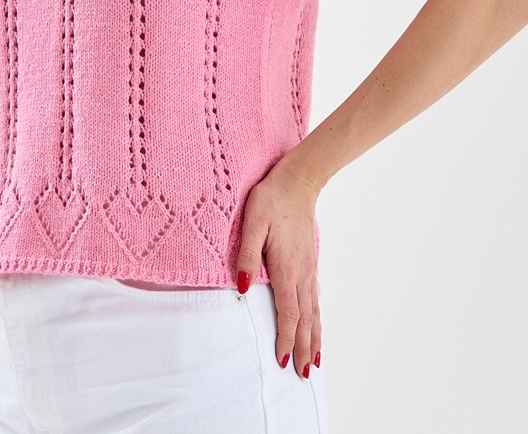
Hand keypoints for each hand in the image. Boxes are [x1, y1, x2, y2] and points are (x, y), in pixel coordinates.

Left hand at [235, 161, 321, 378]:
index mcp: (286, 268)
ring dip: (316, 337)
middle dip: (305, 348)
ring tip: (317, 361)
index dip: (287, 340)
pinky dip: (318, 317)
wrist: (297, 182)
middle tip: (305, 376)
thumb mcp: (252, 223)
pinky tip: (317, 323)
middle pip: (306, 319)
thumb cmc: (270, 200)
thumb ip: (246, 256)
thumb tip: (240, 288)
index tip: (285, 363)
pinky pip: (316, 297)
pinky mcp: (310, 261)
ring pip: (314, 311)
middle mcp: (301, 273)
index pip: (289, 313)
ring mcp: (308, 268)